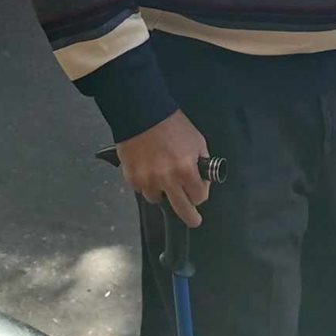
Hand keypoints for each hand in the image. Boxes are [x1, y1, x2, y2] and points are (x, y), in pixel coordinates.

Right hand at [115, 110, 210, 226]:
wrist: (142, 114)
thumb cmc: (173, 125)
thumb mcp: (196, 141)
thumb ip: (201, 162)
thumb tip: (202, 179)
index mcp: (186, 170)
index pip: (199, 197)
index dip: (200, 193)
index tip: (198, 191)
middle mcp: (168, 180)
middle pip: (182, 210)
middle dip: (191, 217)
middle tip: (194, 221)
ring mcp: (148, 181)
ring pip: (158, 200)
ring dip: (163, 193)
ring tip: (162, 178)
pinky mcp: (132, 179)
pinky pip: (142, 190)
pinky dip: (146, 184)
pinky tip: (148, 170)